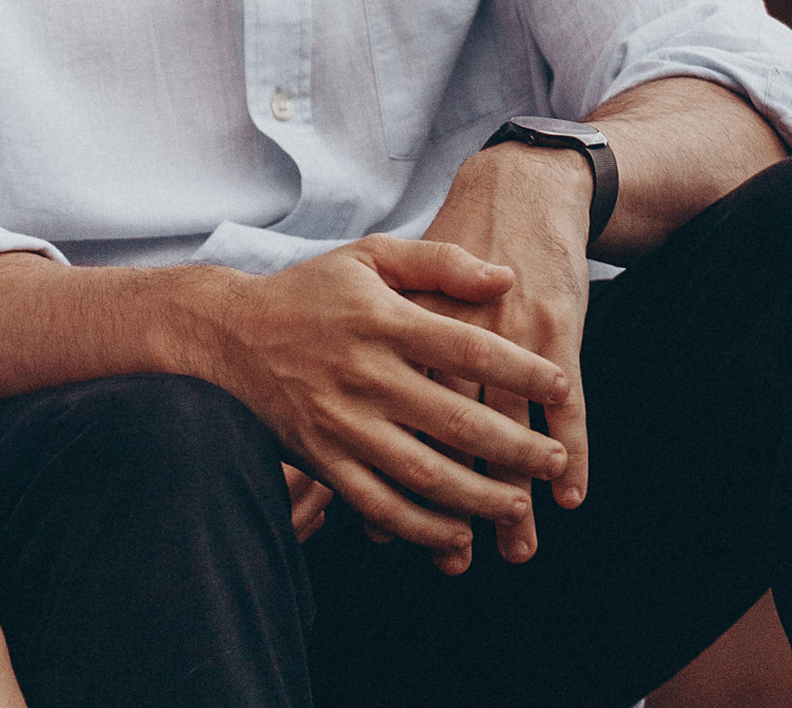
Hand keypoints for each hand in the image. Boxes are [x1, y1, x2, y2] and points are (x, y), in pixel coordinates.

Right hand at [198, 238, 568, 569]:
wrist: (230, 336)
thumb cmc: (310, 292)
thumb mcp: (368, 257)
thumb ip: (438, 262)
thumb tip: (504, 277)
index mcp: (381, 318)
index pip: (467, 345)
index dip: (521, 369)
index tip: (561, 385)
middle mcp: (364, 372)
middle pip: (455, 417)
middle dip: (515, 446)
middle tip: (553, 459)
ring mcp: (342, 422)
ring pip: (423, 472)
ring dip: (479, 496)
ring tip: (518, 506)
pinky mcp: (323, 461)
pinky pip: (380, 505)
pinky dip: (422, 527)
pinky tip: (458, 535)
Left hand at [414, 144, 594, 558]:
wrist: (520, 186)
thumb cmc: (457, 240)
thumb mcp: (401, 269)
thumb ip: (380, 336)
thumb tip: (355, 405)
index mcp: (412, 322)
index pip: (395, 411)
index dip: (392, 468)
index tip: (388, 526)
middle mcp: (458, 333)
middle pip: (451, 433)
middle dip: (453, 500)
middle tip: (457, 559)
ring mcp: (512, 334)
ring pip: (509, 429)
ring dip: (514, 492)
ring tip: (514, 546)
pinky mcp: (557, 331)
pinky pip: (566, 404)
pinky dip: (572, 451)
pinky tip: (570, 496)